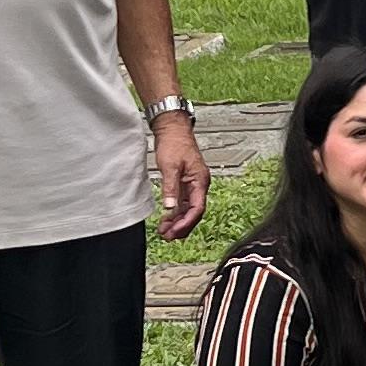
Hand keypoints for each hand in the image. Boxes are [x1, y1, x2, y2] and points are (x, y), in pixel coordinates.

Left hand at [153, 112, 209, 236]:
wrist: (172, 128)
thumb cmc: (174, 143)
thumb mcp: (170, 166)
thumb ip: (171, 188)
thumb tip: (169, 208)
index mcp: (200, 181)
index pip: (197, 209)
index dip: (186, 223)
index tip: (174, 232)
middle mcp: (199, 185)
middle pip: (194, 213)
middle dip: (182, 226)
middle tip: (167, 237)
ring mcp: (192, 184)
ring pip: (188, 209)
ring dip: (178, 222)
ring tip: (165, 232)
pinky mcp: (185, 183)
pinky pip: (183, 203)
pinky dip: (175, 212)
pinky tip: (167, 219)